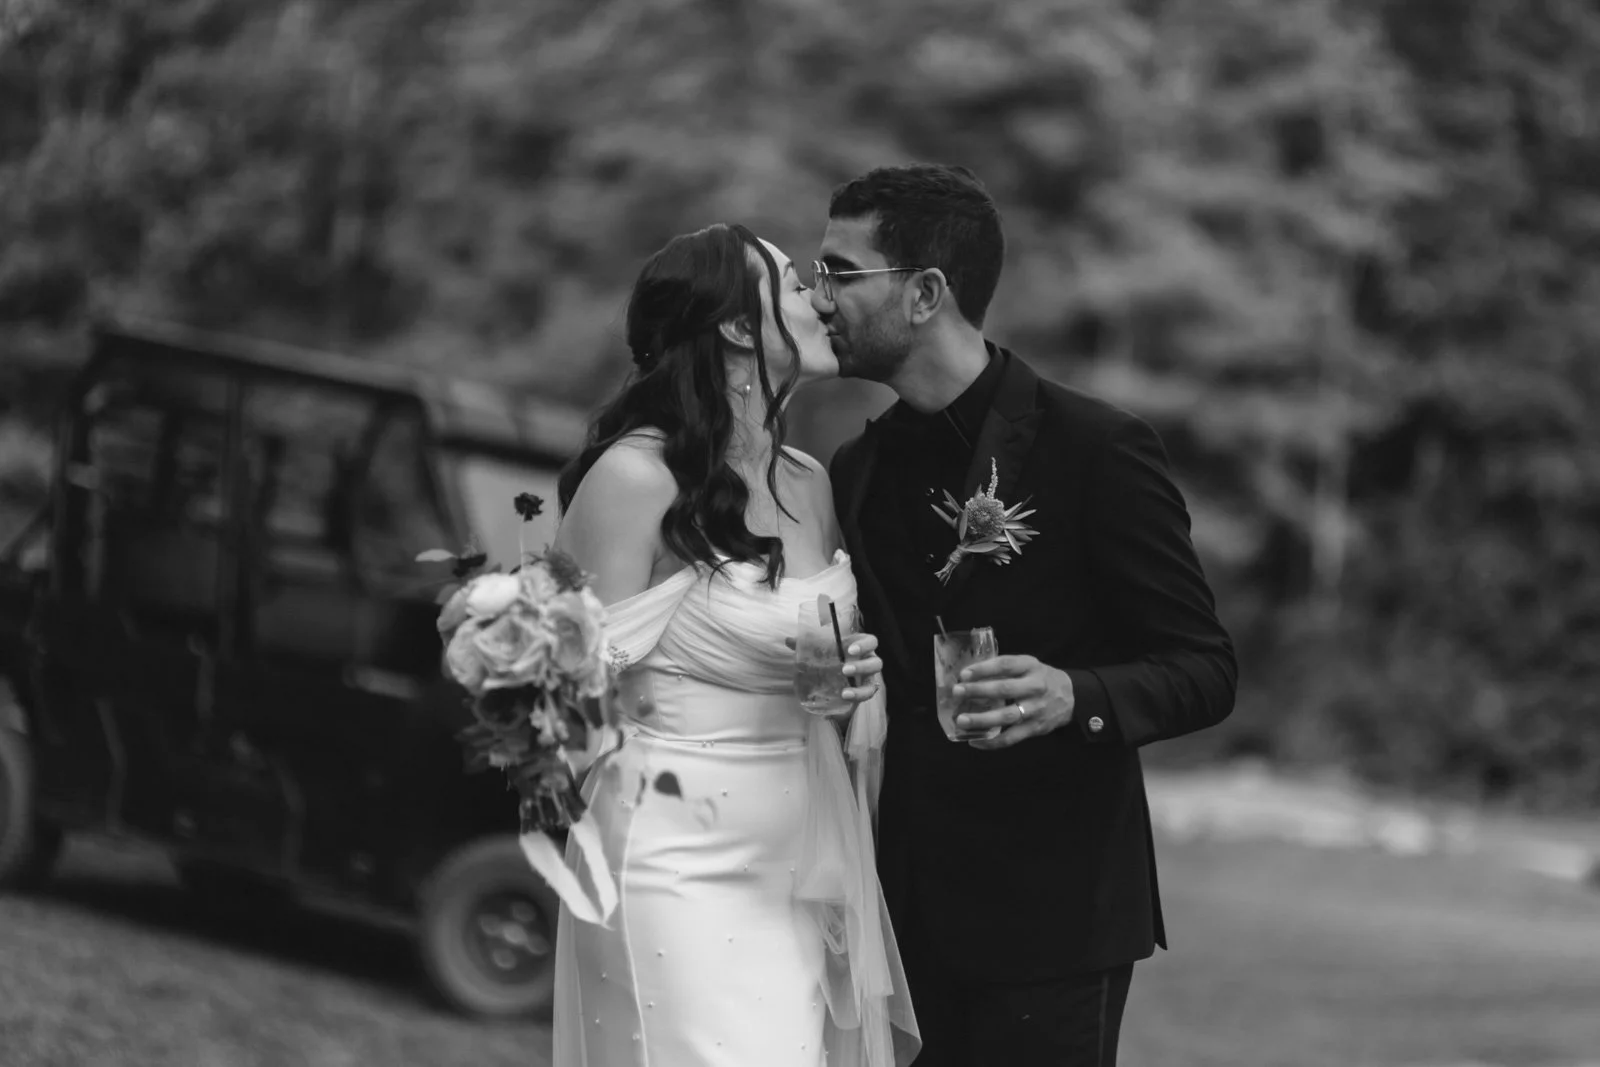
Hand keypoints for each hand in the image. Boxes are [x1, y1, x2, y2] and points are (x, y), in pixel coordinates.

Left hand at [783, 634, 883, 708]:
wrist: (832, 675)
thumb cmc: (830, 656)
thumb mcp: (820, 649)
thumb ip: (806, 644)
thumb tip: (788, 640)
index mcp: (861, 647)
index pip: (871, 642)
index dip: (864, 645)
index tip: (850, 650)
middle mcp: (868, 662)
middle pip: (876, 663)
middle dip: (862, 667)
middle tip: (845, 670)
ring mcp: (867, 680)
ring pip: (872, 684)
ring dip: (860, 689)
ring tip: (845, 693)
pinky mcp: (862, 694)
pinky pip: (863, 699)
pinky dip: (853, 701)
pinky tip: (840, 703)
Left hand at [951, 655, 1074, 749]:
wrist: (1071, 697)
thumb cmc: (1039, 679)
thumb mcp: (1027, 666)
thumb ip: (1004, 669)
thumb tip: (968, 676)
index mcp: (1030, 666)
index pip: (1005, 665)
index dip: (983, 669)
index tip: (964, 674)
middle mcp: (1035, 687)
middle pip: (1004, 689)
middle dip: (978, 691)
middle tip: (957, 692)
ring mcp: (1036, 709)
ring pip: (1006, 716)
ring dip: (982, 719)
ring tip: (962, 720)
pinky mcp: (1035, 729)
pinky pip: (1011, 738)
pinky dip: (992, 742)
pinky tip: (974, 741)